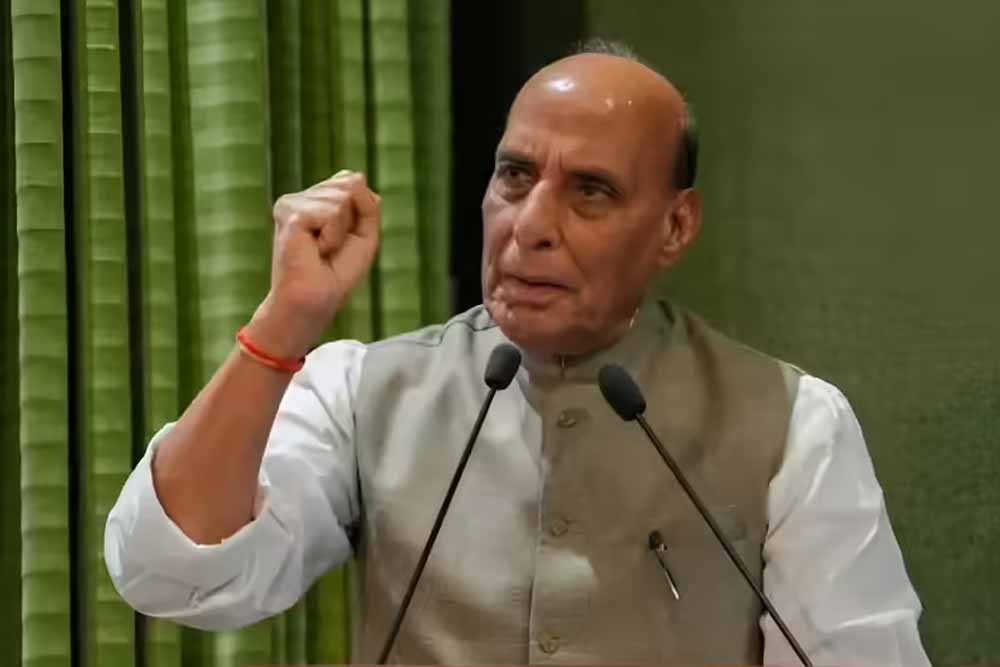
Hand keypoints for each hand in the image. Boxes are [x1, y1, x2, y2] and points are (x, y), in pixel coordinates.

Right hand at [247, 171, 379, 357]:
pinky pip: (332, 212)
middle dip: (352, 221)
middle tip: (331, 248)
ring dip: (340, 232)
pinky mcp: (289, 212)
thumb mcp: (365, 234)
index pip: (352, 180)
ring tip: (321, 251)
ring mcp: (292, 203)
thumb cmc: (336, 274)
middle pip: (349, 184)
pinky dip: (333, 236)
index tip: (342, 241)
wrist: (314, 302)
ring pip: (342, 197)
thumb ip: (368, 203)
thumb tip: (356, 176)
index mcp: (316, 199)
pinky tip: (315, 250)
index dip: (360, 212)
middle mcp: (301, 197)